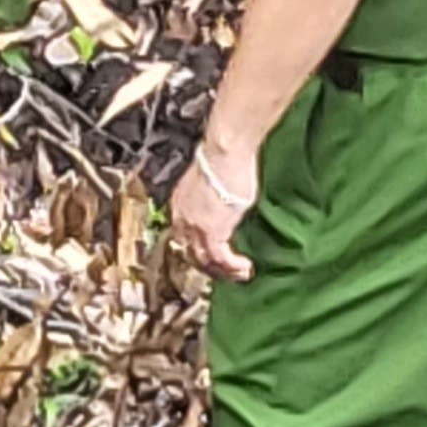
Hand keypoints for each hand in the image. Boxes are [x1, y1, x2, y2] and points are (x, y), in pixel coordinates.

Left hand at [172, 137, 257, 278]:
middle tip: (226, 271)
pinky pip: (220, 259)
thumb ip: (211, 197)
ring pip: (204, 259)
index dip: (197, 247)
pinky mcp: (212, 232)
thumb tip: (222, 202)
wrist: (225, 153)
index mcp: (180, 202)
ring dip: (223, 270)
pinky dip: (233, 266)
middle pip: (190, 251)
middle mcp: (181, 216)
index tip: (213, 254)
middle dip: (208, 264)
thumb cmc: (225, 158)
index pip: (182, 234)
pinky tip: (246, 267)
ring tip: (240, 273)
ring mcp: (194, 226)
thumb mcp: (212, 181)